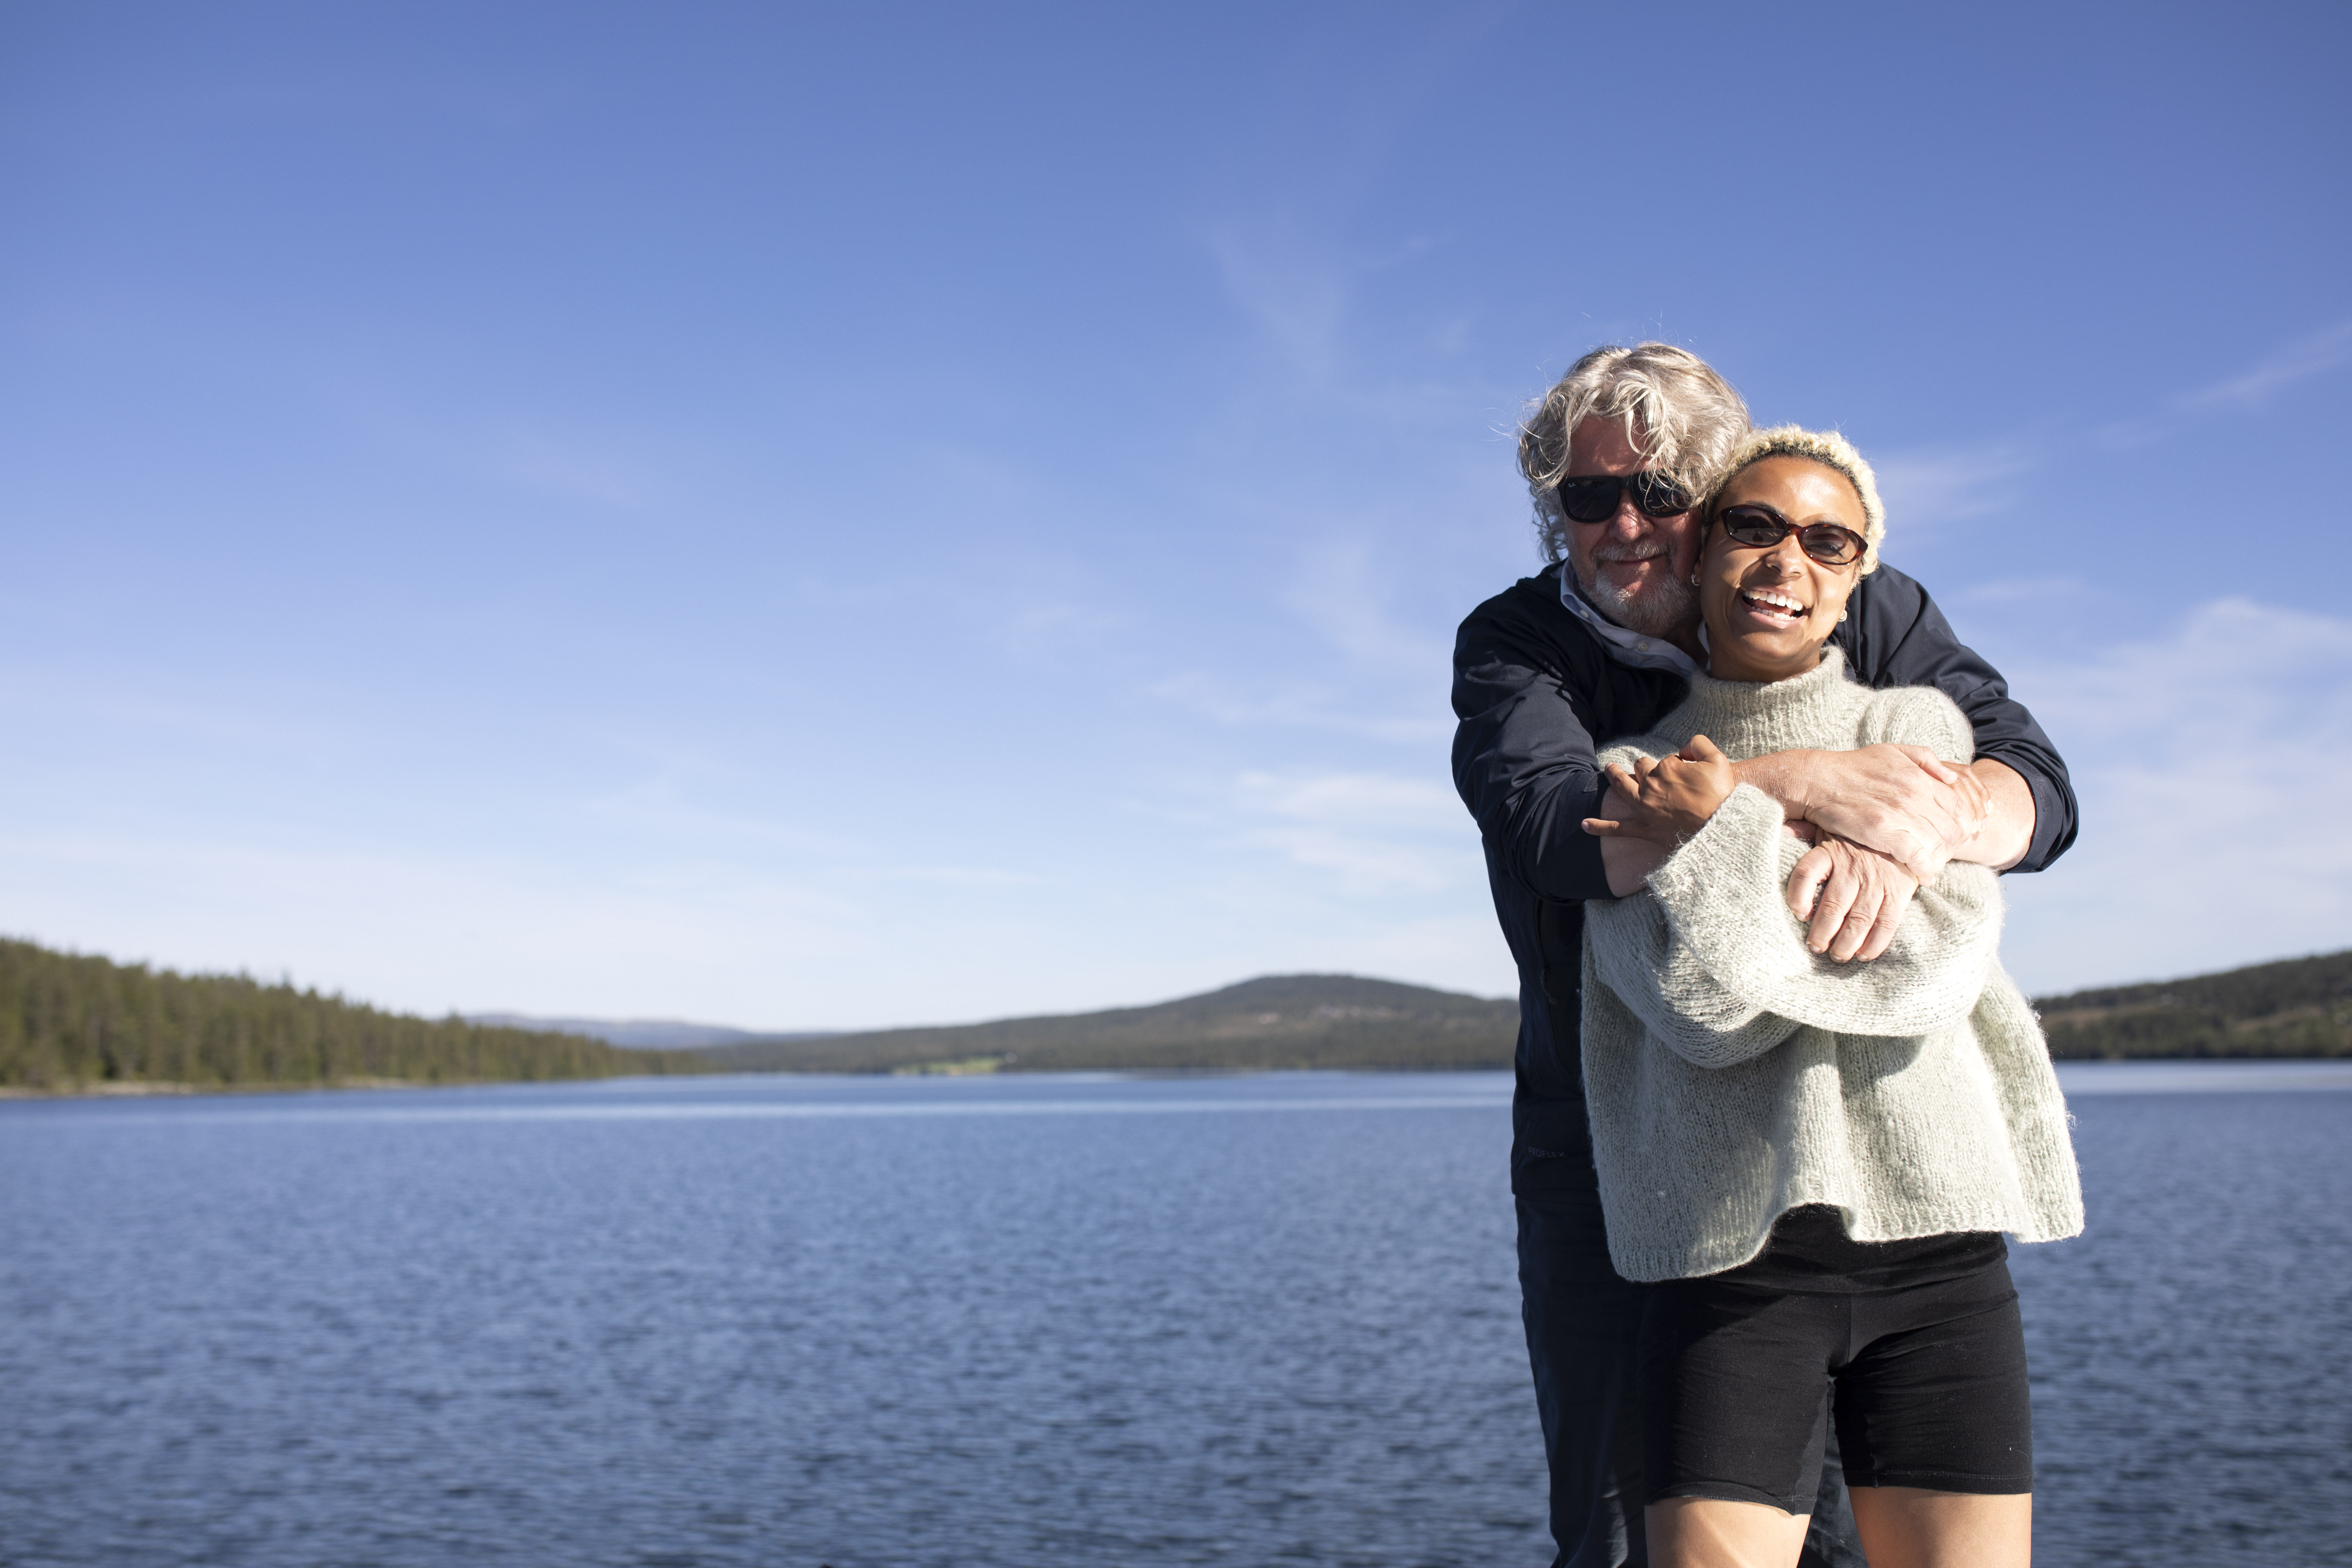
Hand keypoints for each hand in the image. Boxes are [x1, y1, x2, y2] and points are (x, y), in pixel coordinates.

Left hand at [1583, 735, 1736, 847]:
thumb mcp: (1718, 760)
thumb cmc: (1723, 796)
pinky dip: (1600, 827)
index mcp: (1667, 767)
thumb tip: (1682, 749)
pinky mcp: (1645, 829)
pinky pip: (1617, 828)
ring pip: (1623, 787)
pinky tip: (1584, 824)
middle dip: (1645, 767)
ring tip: (1609, 769)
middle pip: (1642, 769)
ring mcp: (1645, 808)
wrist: (1722, 830)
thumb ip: (1698, 744)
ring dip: (1614, 776)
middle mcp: (1651, 785)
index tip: (1688, 772)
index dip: (1677, 764)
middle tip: (1653, 771)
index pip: (1665, 759)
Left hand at [1784, 834, 1920, 961]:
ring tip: (1836, 956)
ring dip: (1846, 943)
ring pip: (1859, 919)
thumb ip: (1805, 832)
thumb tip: (1781, 830)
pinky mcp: (1898, 892)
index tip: (1798, 914)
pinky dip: (1875, 943)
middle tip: (1815, 947)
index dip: (1798, 896)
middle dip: (1822, 932)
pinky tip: (1863, 954)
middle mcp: (1853, 866)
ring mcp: (1877, 880)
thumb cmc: (1856, 838)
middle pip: (1833, 905)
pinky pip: (1887, 922)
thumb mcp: (1830, 829)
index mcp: (1830, 851)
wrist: (1905, 830)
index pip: (1806, 873)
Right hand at [1790, 744, 1987, 882]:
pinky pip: (1916, 856)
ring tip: (1937, 865)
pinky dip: (1925, 869)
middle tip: (1950, 853)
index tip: (1964, 834)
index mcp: (1919, 776)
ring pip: (1938, 843)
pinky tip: (1924, 875)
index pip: (1960, 804)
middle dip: (1957, 844)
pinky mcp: (1882, 832)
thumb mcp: (1893, 751)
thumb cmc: (1854, 766)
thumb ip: (1927, 760)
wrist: (1818, 779)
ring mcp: (1899, 814)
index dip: (1967, 822)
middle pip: (1953, 827)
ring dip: (1942, 858)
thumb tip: (1953, 778)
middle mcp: (1914, 794)